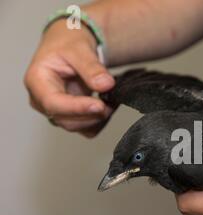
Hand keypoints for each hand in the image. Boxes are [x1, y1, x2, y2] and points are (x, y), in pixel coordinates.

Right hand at [24, 19, 114, 137]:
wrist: (70, 46)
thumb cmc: (67, 44)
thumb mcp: (79, 48)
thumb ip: (91, 67)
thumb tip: (105, 85)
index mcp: (37, 81)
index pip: (53, 103)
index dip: (77, 108)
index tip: (100, 106)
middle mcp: (42, 100)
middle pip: (65, 120)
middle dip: (91, 115)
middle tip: (111, 102)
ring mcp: (56, 111)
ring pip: (77, 127)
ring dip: (97, 119)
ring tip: (112, 101)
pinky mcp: (70, 117)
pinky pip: (86, 129)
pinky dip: (100, 121)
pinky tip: (109, 106)